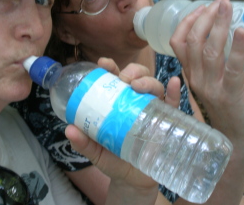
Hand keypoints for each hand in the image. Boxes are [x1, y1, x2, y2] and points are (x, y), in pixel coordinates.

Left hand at [65, 58, 161, 203]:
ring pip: (155, 86)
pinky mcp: (166, 121)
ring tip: (139, 86)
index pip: (115, 78)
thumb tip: (69, 129)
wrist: (131, 181)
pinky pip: (173, 104)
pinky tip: (174, 83)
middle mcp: (136, 101)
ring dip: (148, 81)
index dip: (111, 67)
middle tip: (125, 78)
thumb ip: (84, 142)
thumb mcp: (96, 151)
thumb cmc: (114, 159)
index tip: (104, 63)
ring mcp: (153, 109)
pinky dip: (174, 92)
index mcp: (118, 101)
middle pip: (138, 77)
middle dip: (133, 71)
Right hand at [170, 0, 243, 145]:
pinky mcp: (230, 94)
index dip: (188, 20)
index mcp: (190, 72)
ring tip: (228, 6)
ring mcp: (211, 87)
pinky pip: (232, 68)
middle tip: (222, 0)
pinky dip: (238, 47)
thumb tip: (233, 30)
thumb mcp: (216, 78)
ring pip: (209, 50)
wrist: (236, 137)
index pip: (177, 42)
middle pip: (193, 41)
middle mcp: (195, 78)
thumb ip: (219, 58)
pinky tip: (242, 30)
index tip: (204, 6)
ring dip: (219, 24)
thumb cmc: (229, 104)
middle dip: (206, 16)